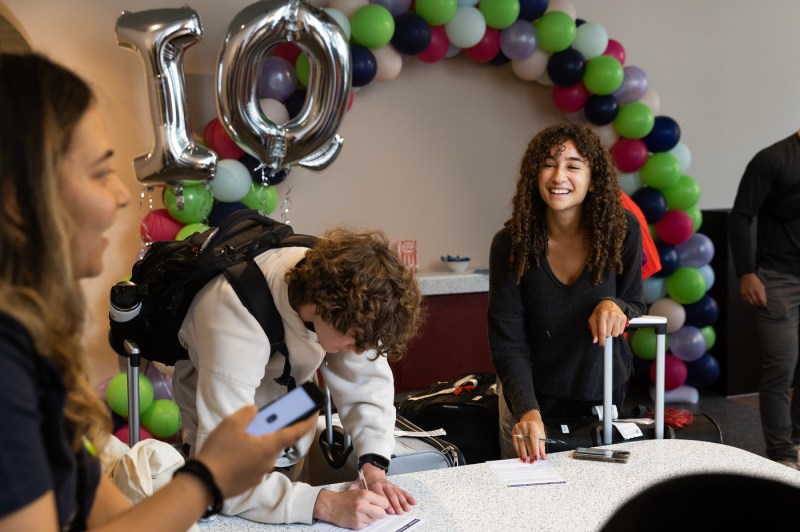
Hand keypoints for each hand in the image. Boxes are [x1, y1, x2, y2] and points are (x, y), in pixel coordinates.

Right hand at [195, 405, 316, 498]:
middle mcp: (269, 461)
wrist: (203, 485)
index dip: (307, 421)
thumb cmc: (219, 453)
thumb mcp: (230, 424)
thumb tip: (256, 411)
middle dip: (272, 429)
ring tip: (240, 435)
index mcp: (269, 446)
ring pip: (264, 452)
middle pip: (277, 441)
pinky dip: (251, 454)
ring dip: (259, 442)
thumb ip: (247, 413)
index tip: (314, 412)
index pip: (296, 432)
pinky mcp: (250, 481)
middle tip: (261, 420)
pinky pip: (255, 463)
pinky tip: (234, 451)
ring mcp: (260, 473)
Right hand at [314, 487, 388, 528]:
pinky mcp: (357, 524)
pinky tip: (357, 516)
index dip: (382, 504)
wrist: (332, 505)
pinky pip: (367, 525)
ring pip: (375, 520)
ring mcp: (359, 516)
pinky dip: (364, 521)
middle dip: (379, 513)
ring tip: (362, 512)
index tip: (380, 505)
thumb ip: (372, 497)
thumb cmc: (346, 498)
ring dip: (371, 517)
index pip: (384, 503)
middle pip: (382, 514)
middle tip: (374, 510)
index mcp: (365, 495)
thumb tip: (385, 505)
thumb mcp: (360, 492)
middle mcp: (363, 505)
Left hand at [348, 463, 415, 514]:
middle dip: (396, 504)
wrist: (372, 470)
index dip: (385, 502)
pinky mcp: (395, 486)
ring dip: (403, 502)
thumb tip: (350, 492)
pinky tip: (413, 502)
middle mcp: (384, 485)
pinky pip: (403, 491)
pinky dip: (409, 497)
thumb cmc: (365, 480)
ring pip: (398, 494)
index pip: (380, 494)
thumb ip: (354, 488)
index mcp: (374, 485)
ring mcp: (390, 485)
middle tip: (399, 512)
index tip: (388, 510)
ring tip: (406, 509)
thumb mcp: (357, 483)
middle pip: (391, 495)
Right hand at [512, 410, 546, 461]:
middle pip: (527, 442)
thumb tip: (543, 456)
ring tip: (525, 460)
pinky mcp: (514, 431)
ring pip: (521, 444)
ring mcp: (518, 429)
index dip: (535, 449)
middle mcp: (524, 427)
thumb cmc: (536, 426)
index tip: (536, 457)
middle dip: (530, 453)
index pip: (534, 440)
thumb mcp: (541, 434)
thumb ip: (542, 445)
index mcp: (532, 426)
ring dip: (523, 453)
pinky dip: (518, 450)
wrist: (529, 416)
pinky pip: (515, 443)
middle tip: (532, 461)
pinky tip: (520, 455)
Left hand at [588, 299, 627, 345]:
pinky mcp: (624, 318)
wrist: (609, 303)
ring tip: (609, 326)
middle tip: (604, 328)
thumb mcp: (593, 319)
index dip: (602, 340)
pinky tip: (614, 325)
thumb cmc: (599, 312)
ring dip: (612, 333)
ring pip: (616, 334)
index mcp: (602, 315)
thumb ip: (594, 330)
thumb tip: (595, 340)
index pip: (602, 332)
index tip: (601, 345)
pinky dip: (617, 330)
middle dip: (605, 334)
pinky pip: (621, 331)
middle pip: (609, 334)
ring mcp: (619, 317)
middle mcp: (611, 315)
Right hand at [740, 273, 766, 306]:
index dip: (763, 304)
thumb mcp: (762, 286)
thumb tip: (764, 302)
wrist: (747, 276)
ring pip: (751, 303)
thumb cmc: (756, 281)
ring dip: (754, 304)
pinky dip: (749, 302)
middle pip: (756, 302)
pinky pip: (746, 301)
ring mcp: (746, 293)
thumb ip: (763, 294)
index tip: (764, 305)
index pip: (761, 301)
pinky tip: (752, 301)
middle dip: (759, 305)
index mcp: (757, 290)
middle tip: (761, 305)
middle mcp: (751, 292)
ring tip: (756, 304)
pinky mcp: (742, 294)